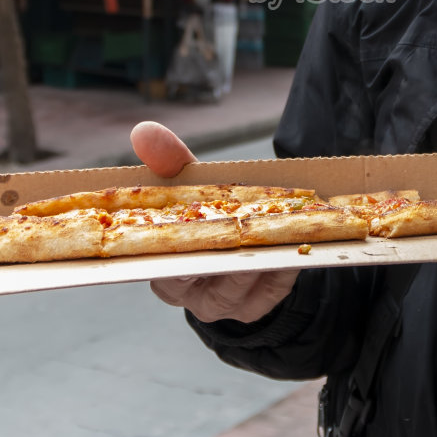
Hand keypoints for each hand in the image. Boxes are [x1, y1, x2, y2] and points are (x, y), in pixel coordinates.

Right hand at [130, 121, 298, 322]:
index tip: (192, 221)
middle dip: (221, 245)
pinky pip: (272, 284)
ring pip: (240, 278)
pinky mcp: (259, 306)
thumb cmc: (207, 219)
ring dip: (257, 248)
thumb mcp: (190, 192)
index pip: (161, 266)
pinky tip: (294, 237)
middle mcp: (190, 296)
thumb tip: (142, 130)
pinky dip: (282, 258)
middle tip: (238, 222)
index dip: (175, 245)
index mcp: (164, 272)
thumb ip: (169, 163)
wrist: (244, 253)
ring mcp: (226, 305)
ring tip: (272, 222)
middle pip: (204, 273)